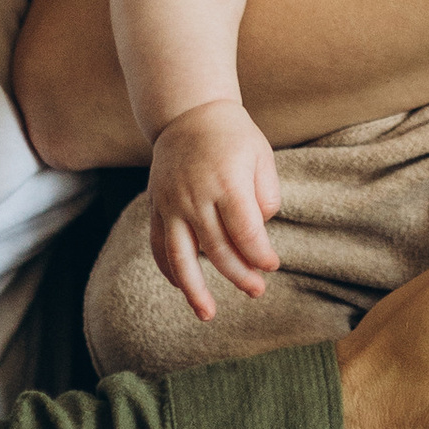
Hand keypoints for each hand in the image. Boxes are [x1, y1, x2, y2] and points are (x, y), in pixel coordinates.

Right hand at [148, 100, 281, 320]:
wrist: (188, 113)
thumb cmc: (234, 137)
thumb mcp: (262, 156)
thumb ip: (266, 196)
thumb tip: (259, 233)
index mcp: (226, 182)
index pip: (244, 231)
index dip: (259, 254)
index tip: (272, 266)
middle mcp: (194, 196)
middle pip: (217, 248)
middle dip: (239, 274)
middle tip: (257, 290)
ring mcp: (171, 203)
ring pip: (180, 255)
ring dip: (194, 289)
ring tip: (208, 314)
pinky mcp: (156, 207)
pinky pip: (158, 245)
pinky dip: (169, 269)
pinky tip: (182, 287)